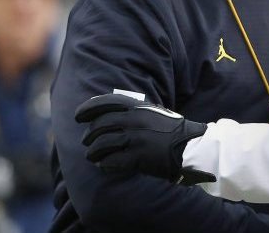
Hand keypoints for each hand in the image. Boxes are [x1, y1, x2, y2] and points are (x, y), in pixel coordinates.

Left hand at [75, 94, 214, 183]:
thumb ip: (134, 111)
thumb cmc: (172, 130)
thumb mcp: (153, 113)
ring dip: (93, 152)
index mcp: (138, 107)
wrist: (191, 147)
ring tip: (91, 156)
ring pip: (102, 144)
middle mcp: (134, 121)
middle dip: (89, 135)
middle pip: (100, 125)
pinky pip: (112, 161)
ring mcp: (136, 139)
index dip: (87, 109)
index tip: (77, 116)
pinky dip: (104, 164)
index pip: (106, 103)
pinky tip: (103, 165)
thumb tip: (110, 115)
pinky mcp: (138, 157)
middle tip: (86, 141)